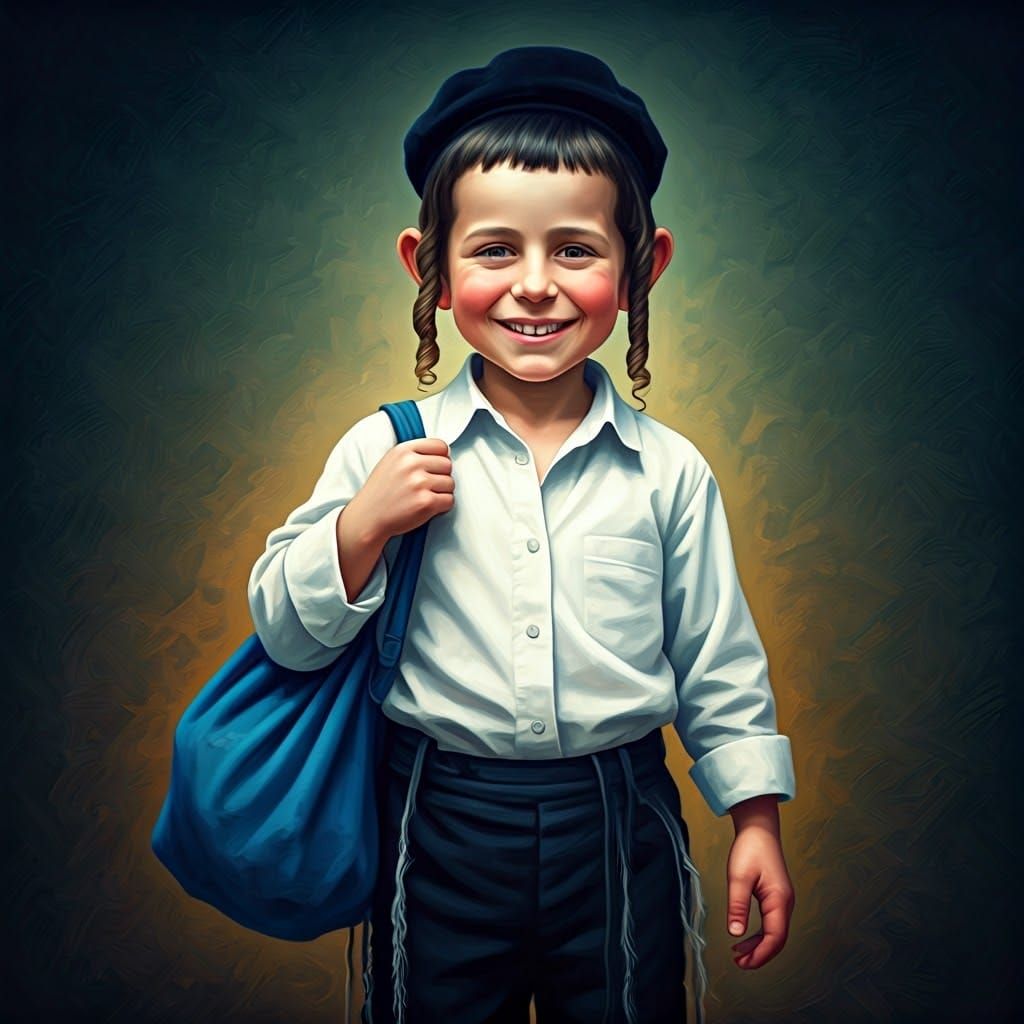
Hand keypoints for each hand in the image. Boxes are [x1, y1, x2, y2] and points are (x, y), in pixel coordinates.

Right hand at [345, 437, 454, 543]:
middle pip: (448, 465)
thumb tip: (445, 454)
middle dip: (442, 476)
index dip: (441, 458)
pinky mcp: (426, 502)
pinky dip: (442, 506)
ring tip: (424, 497)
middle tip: (427, 487)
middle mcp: (411, 464)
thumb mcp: (391, 462)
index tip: (434, 468)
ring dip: (442, 492)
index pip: (441, 446)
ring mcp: (419, 483)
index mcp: (403, 450)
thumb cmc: (381, 492)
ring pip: (451, 483)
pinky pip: (449, 500)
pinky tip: (427, 507)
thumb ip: (415, 454)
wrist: (367, 517)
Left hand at [725, 825, 794, 969]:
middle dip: (760, 955)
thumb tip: (736, 933)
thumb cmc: (750, 849)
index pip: (775, 937)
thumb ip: (737, 906)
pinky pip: (771, 923)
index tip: (744, 964)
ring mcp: (782, 900)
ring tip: (739, 955)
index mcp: (779, 900)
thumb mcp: (738, 877)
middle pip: (777, 939)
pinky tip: (745, 936)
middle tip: (739, 963)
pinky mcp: (776, 897)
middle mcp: (785, 903)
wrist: (759, 829)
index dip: (761, 954)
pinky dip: (759, 934)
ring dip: (759, 946)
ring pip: (775, 932)